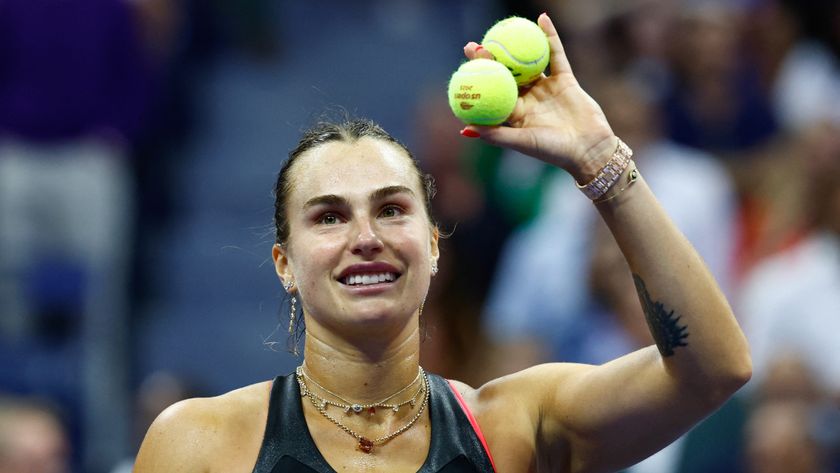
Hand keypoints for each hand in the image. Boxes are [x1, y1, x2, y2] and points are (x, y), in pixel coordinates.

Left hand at [463, 13, 616, 182]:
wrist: (589, 149)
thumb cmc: (553, 151)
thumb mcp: (523, 142)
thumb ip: (496, 135)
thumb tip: (465, 128)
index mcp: (514, 114)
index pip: (492, 92)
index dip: (478, 80)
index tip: (464, 68)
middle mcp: (527, 99)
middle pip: (505, 75)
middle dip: (489, 60)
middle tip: (474, 45)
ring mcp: (545, 88)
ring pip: (527, 63)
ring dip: (515, 47)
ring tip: (502, 29)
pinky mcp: (565, 79)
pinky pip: (556, 55)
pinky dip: (550, 37)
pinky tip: (541, 19)